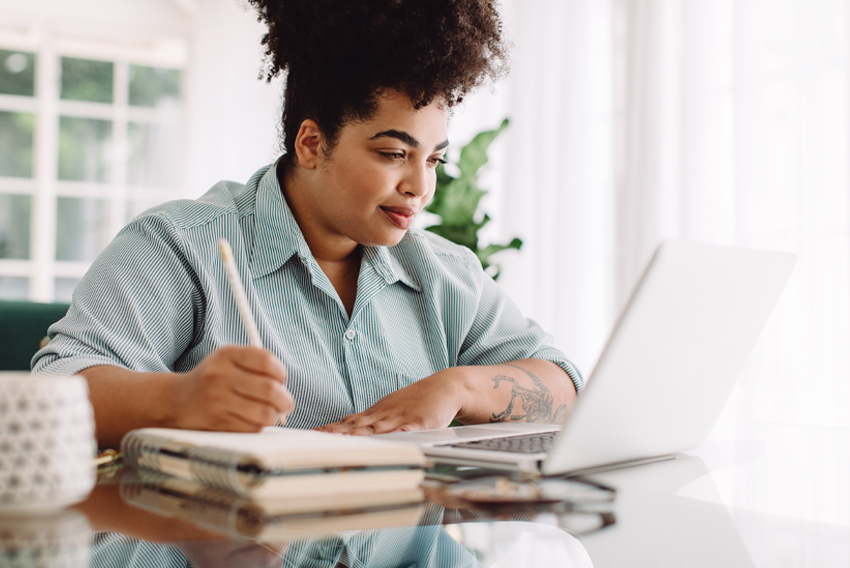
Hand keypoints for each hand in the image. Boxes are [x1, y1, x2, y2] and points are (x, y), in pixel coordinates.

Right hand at [168, 346, 292, 431]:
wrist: (177, 400)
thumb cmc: (213, 379)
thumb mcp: (228, 360)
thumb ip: (256, 363)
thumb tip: (284, 384)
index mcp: (226, 355)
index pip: (266, 361)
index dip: (281, 372)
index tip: (282, 380)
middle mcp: (220, 376)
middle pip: (269, 389)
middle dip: (285, 399)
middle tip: (287, 403)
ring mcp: (218, 401)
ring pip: (264, 412)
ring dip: (274, 415)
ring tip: (272, 413)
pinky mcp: (217, 423)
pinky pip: (252, 428)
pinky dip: (259, 426)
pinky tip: (254, 420)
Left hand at [316, 369, 466, 434]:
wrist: (444, 387)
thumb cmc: (417, 402)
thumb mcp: (390, 411)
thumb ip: (371, 422)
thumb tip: (347, 430)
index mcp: (377, 414)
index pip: (348, 423)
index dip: (330, 430)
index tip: (312, 436)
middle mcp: (384, 415)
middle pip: (356, 426)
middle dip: (336, 434)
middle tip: (317, 440)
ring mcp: (400, 419)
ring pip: (375, 429)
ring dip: (356, 436)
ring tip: (339, 442)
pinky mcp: (419, 424)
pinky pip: (404, 432)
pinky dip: (393, 438)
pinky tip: (384, 442)